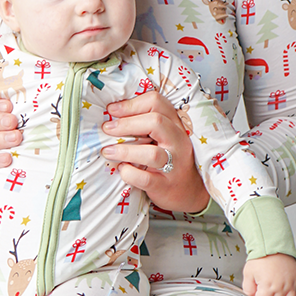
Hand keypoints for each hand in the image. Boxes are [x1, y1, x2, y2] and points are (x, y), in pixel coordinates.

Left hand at [100, 91, 208, 213]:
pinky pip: (146, 178)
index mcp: (175, 125)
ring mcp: (174, 165)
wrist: (188, 192)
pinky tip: (122, 169)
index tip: (112, 110)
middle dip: (126, 124)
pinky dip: (129, 173)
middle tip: (107, 129)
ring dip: (125, 150)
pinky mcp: (165, 185)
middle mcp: (178, 142)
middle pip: (156, 122)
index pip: (157, 103)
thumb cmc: (169, 160)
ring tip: (108, 151)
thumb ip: (145, 124)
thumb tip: (112, 115)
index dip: (132, 104)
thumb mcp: (163, 137)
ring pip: (151, 154)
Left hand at [242, 253, 295, 295]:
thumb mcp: (248, 272)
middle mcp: (281, 286)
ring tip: (276, 294)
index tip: (259, 291)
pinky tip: (286, 294)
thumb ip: (248, 288)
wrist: (274, 247)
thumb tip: (252, 295)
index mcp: (268, 285)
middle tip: (266, 290)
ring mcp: (290, 284)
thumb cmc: (262, 258)